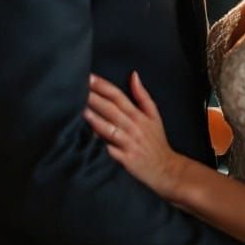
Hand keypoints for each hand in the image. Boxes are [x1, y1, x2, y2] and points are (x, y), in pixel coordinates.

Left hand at [84, 72, 185, 201]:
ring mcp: (129, 143)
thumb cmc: (157, 142)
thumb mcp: (154, 115)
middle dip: (95, 98)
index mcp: (139, 115)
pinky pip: (110, 151)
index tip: (89, 77)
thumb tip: (134, 75)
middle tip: (78, 88)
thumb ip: (143, 95)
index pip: (118, 96)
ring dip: (95, 119)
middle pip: (111, 109)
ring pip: (110, 129)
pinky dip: (100, 145)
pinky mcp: (125, 159)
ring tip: (81, 110)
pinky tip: (87, 139)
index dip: (103, 86)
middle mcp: (133, 127)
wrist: (166, 169)